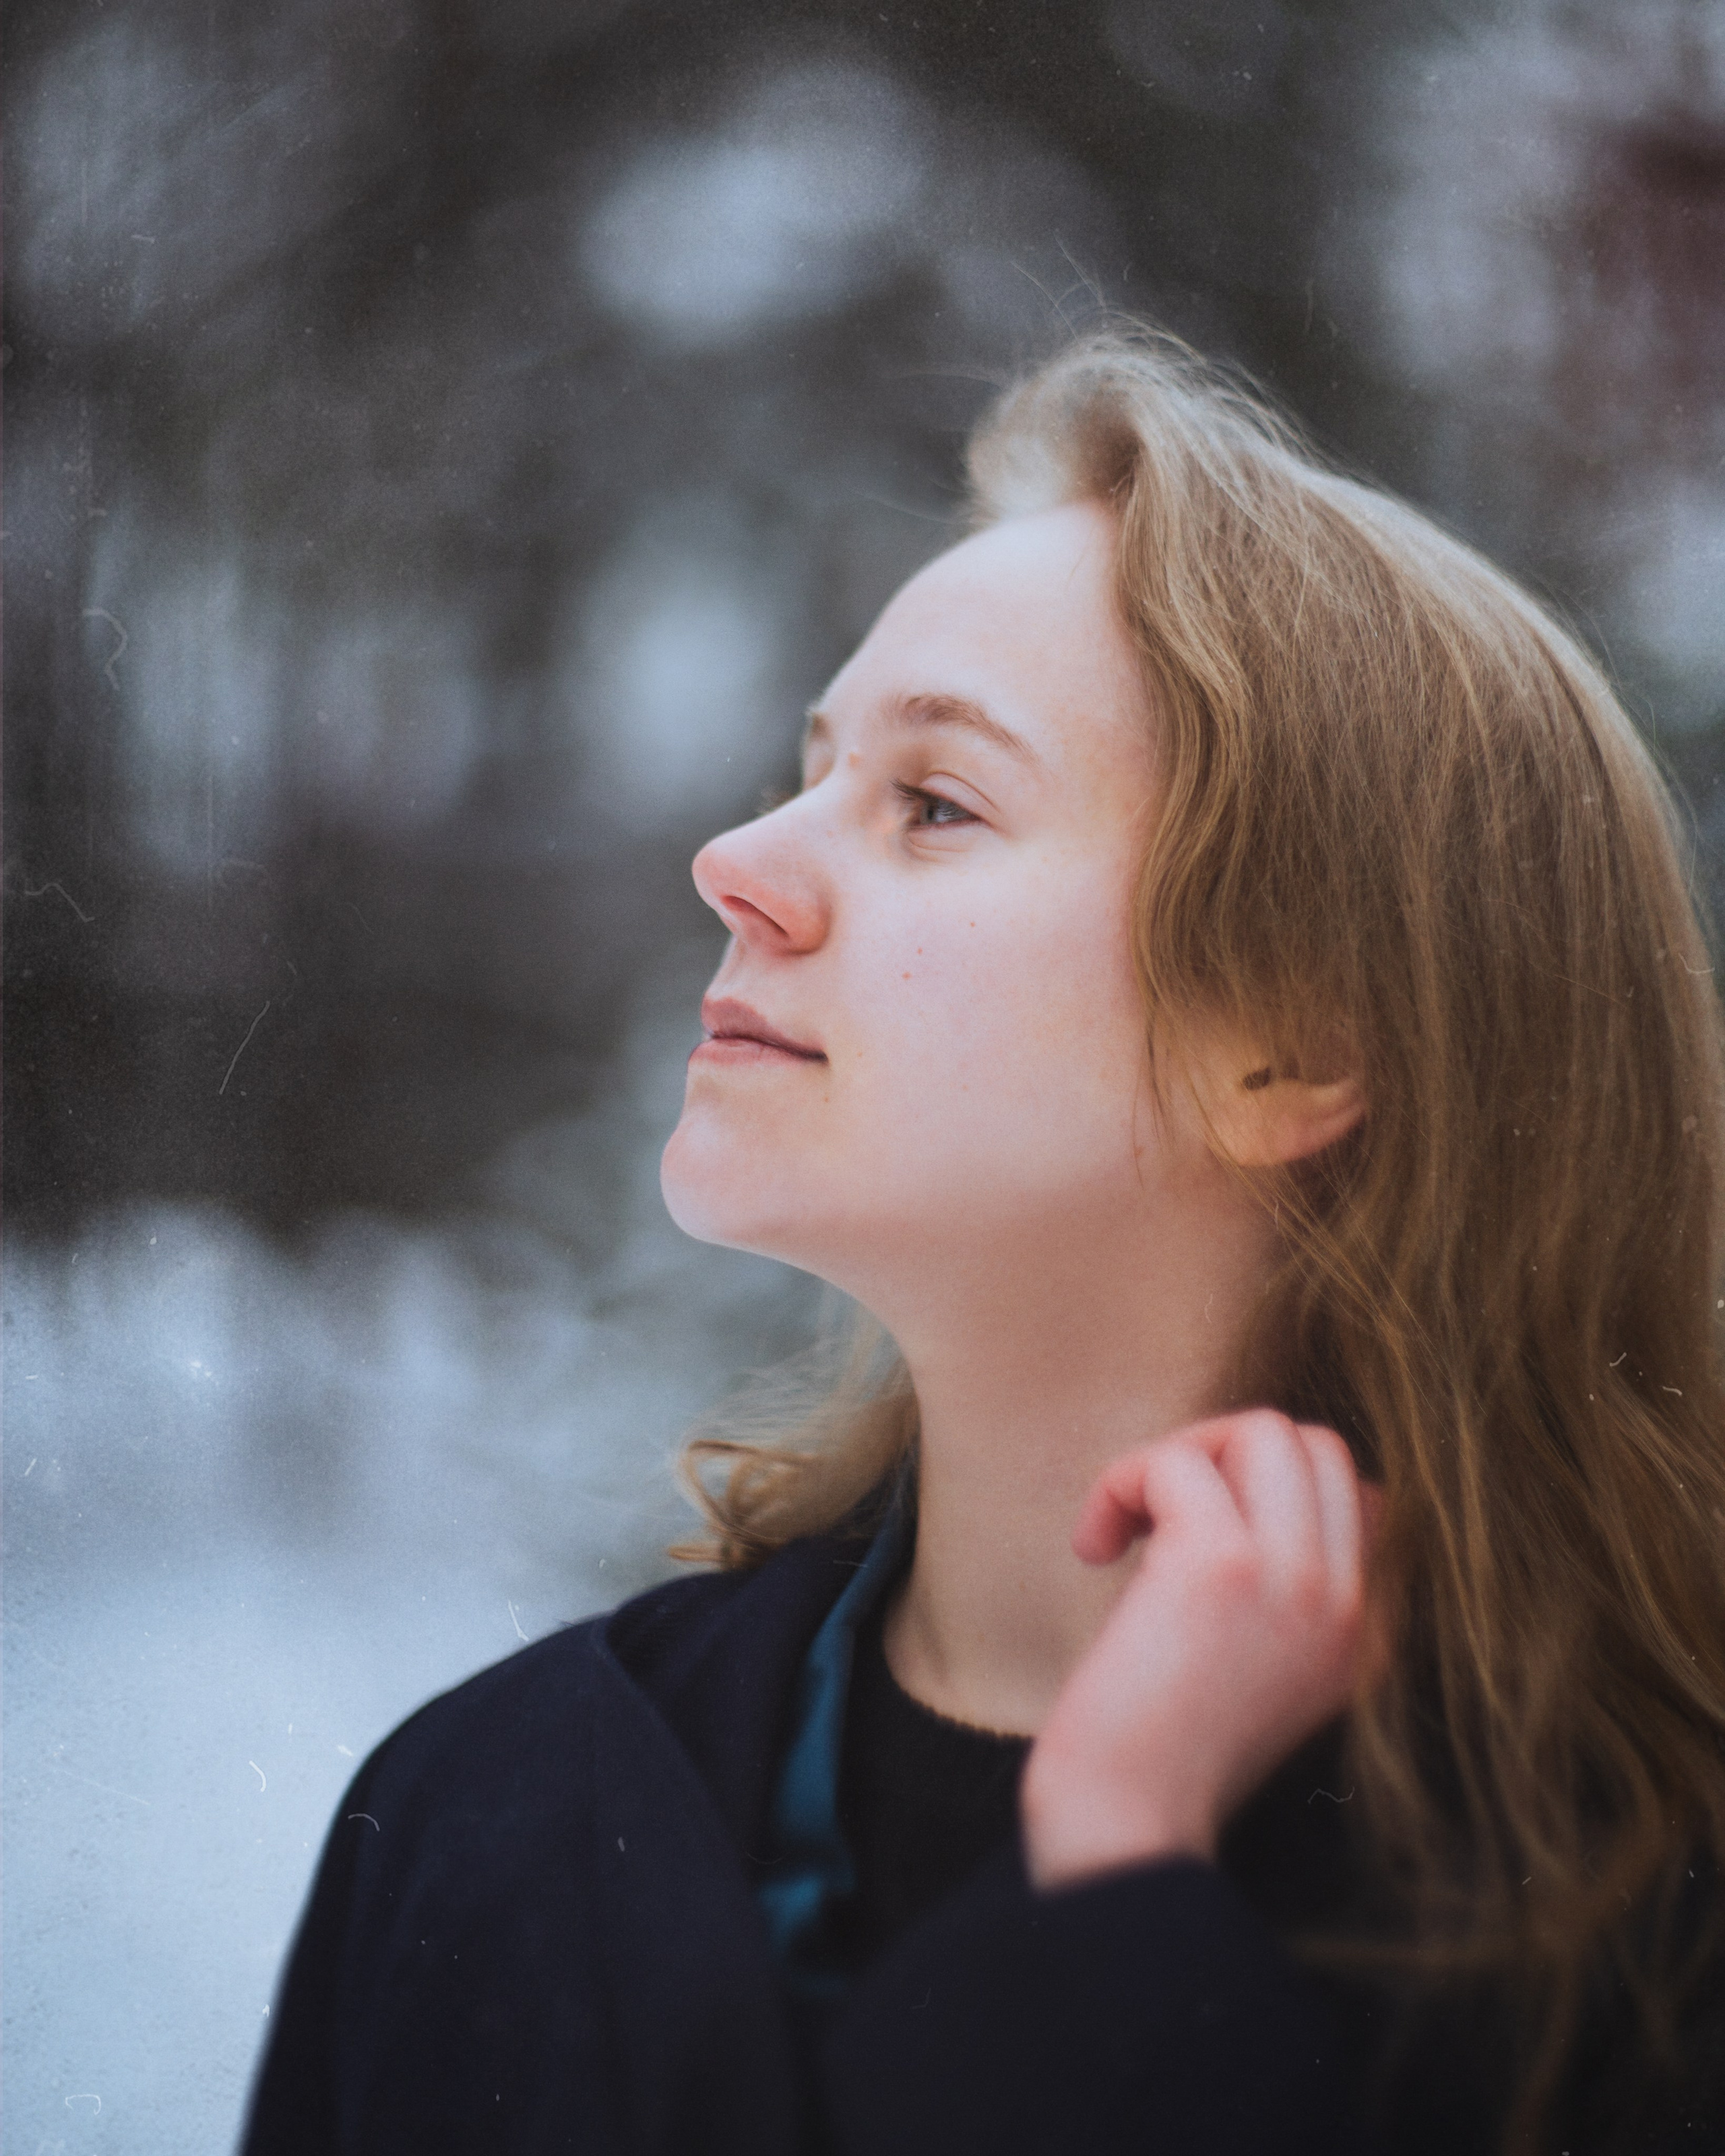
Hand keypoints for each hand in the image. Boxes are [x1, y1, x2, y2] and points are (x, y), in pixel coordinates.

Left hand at [1020, 1411, 1378, 1890]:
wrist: (1126, 1831)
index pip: (1358, 1494)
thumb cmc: (1159, 1755)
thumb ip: (1277, 1592)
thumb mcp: (1256, 1672)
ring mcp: (1297, 1581)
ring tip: (1128, 1525)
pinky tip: (1092, 1549)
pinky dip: (1120, 1483)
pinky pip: (1177, 1460)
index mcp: (1366, 1633)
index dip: (1263, 1491)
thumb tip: (1230, 1484)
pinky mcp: (1223, 1566)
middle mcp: (1351, 1604)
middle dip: (1224, 1453)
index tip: (1193, 1541)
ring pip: (1265, 1429)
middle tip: (1158, 1519)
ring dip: (1178, 1456)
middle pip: (1315, 1446)